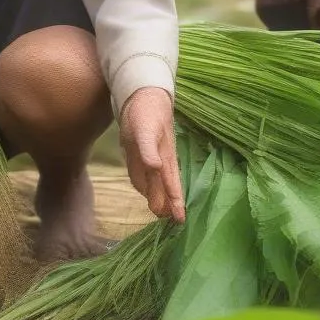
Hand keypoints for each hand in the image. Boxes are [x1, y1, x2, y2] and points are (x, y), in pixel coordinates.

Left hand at [119, 87, 184, 223]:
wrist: (143, 96)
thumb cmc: (146, 112)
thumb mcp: (145, 130)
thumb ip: (149, 149)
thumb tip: (156, 167)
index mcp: (164, 158)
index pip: (171, 185)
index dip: (175, 202)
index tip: (180, 220)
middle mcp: (159, 161)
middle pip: (164, 187)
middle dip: (168, 204)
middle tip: (171, 222)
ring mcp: (149, 157)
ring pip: (154, 181)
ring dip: (158, 196)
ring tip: (161, 213)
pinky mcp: (139, 152)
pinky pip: (142, 171)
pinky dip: (144, 183)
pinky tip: (145, 190)